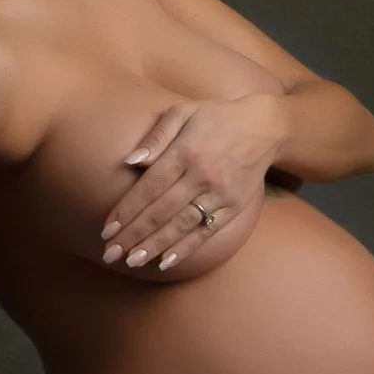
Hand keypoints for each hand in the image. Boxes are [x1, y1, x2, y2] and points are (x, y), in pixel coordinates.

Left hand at [101, 92, 286, 270]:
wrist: (266, 127)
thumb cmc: (217, 117)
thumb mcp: (184, 112)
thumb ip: (157, 136)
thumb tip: (130, 161)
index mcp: (185, 151)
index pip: (149, 187)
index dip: (126, 210)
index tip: (107, 229)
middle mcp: (202, 175)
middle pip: (161, 211)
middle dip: (133, 235)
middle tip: (110, 253)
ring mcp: (219, 194)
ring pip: (181, 225)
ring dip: (155, 245)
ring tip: (132, 261)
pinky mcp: (233, 207)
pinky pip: (206, 231)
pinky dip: (186, 247)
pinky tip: (166, 261)